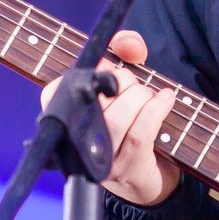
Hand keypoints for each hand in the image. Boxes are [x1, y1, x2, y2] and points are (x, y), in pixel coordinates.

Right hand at [39, 30, 180, 207]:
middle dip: (122, 82)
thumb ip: (125, 50)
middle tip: (135, 88)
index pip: (52, 92)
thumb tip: (127, 42)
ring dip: (140, 97)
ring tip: (150, 97)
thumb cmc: (134, 122)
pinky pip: (140, 133)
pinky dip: (155, 110)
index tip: (103, 70)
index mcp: (66, 121)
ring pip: (117, 117)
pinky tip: (166, 99)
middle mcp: (77, 144)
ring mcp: (101, 161)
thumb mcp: (125, 83)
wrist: (151, 176)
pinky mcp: (128, 169)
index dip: (79, 74)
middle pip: (93, 101)